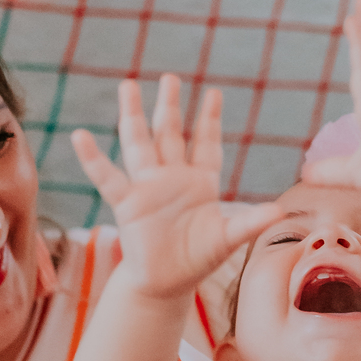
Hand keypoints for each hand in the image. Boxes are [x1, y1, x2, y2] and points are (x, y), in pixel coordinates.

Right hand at [73, 77, 278, 302]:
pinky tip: (80, 136)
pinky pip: (108, 177)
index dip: (210, 119)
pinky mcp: (127, 203)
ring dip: (133, 115)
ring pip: (140, 143)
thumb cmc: (198, 259)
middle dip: (169, 105)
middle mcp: (172, 178)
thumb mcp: (228, 239)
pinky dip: (93, 158)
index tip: (213, 93)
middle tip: (169, 77)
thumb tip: (279, 211)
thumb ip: (249, 222)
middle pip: (170, 133)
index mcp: (201, 182)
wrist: (166, 283)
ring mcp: (148, 188)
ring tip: (128, 85)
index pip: (206, 144)